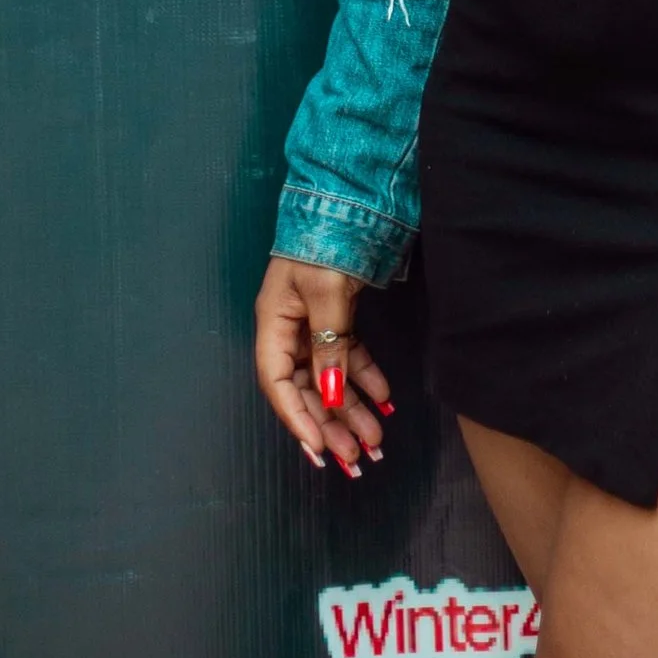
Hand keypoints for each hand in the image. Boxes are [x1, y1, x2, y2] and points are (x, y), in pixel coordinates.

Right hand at [254, 257, 392, 479]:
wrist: (347, 201)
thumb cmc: (326, 245)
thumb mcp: (326, 294)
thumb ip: (328, 346)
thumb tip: (331, 395)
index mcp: (273, 322)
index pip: (277, 383)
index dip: (297, 419)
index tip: (319, 449)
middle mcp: (289, 328)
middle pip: (305, 387)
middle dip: (330, 423)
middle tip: (356, 456)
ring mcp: (313, 323)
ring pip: (330, 376)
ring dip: (351, 408)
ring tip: (375, 438)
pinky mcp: (337, 316)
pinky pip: (348, 355)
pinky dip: (365, 377)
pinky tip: (384, 397)